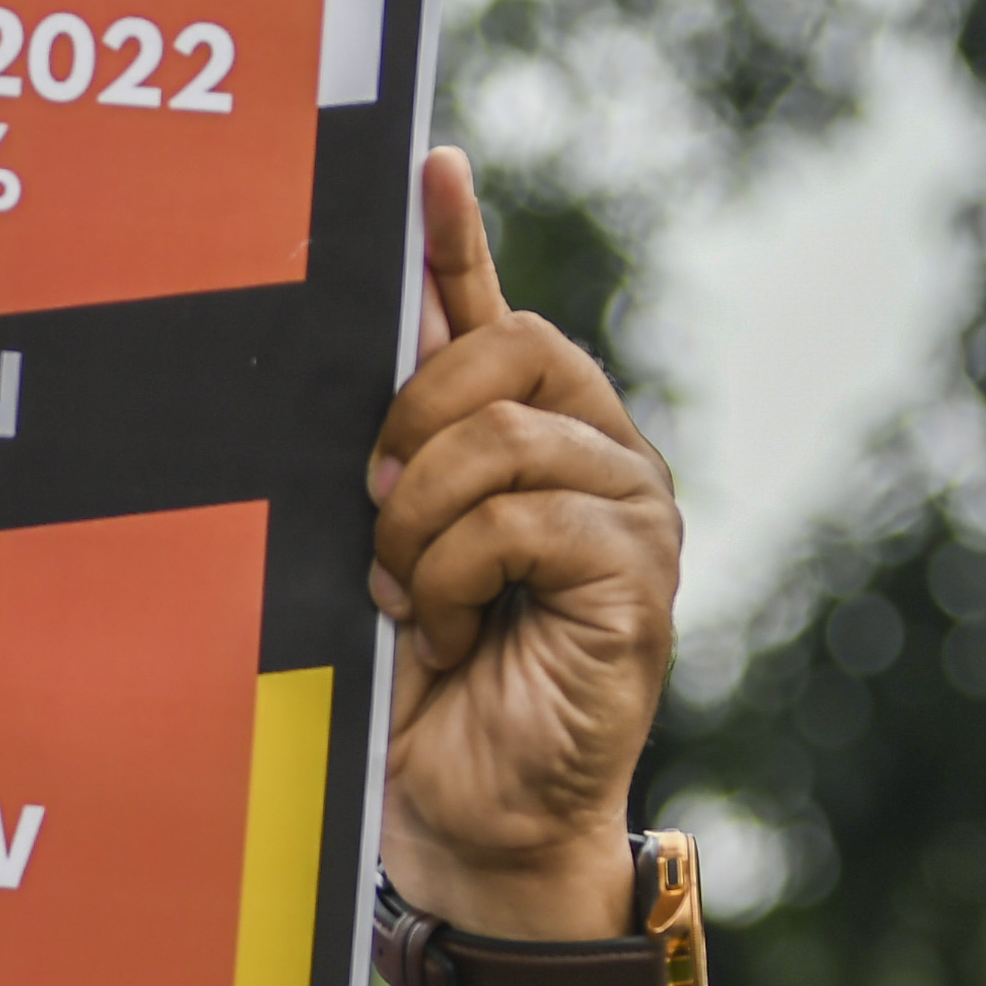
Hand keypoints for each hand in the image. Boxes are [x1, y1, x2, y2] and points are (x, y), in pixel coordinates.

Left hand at [367, 150, 682, 985]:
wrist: (466, 821)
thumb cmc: (415, 691)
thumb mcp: (376, 553)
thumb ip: (379, 456)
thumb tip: (346, 343)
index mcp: (520, 437)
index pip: (485, 312)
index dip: (451, 238)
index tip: (424, 164)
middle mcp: (591, 454)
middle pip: (508, 349)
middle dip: (413, 419)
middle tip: (371, 511)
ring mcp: (627, 510)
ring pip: (509, 438)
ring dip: (422, 520)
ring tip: (406, 594)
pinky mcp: (639, 576)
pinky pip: (531, 518)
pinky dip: (459, 571)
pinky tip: (448, 624)